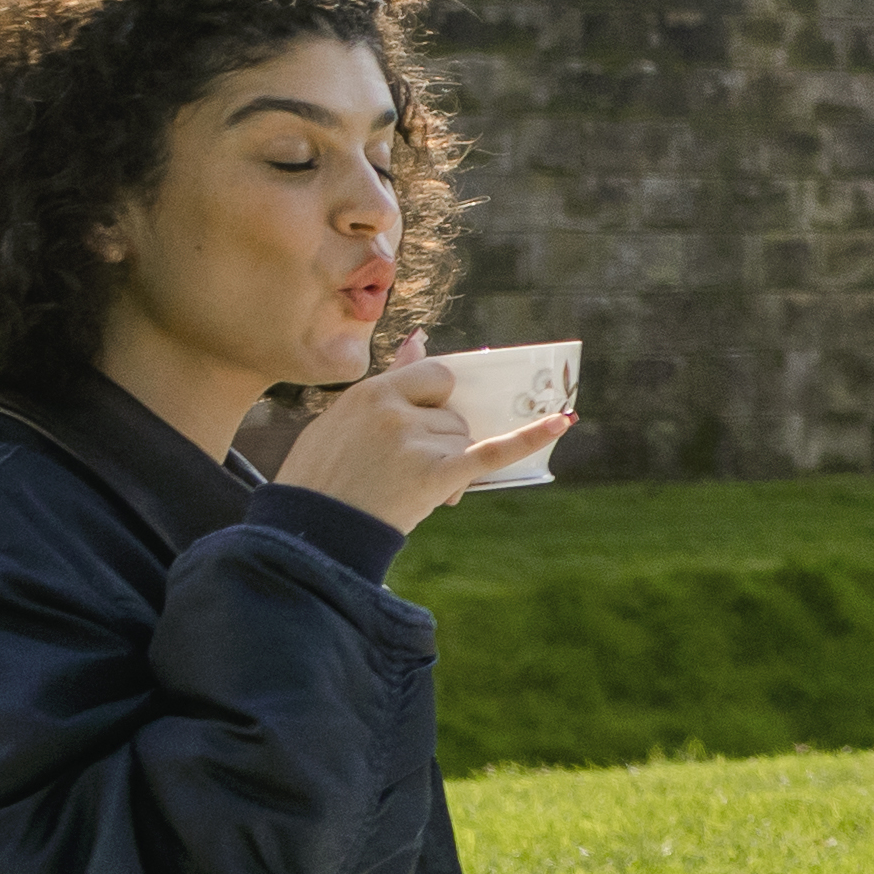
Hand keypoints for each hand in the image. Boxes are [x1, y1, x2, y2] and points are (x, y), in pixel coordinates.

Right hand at [282, 354, 569, 534]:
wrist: (310, 536)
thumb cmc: (321, 480)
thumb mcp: (342, 422)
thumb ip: (389, 382)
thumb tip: (422, 338)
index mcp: (370, 393)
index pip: (435, 377)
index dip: (438, 401)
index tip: (429, 421)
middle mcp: (395, 410)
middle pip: (453, 413)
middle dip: (442, 440)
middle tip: (403, 471)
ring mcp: (415, 441)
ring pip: (461, 440)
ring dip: (447, 465)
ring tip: (405, 492)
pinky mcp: (434, 474)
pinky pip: (491, 451)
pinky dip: (529, 437)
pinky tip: (562, 422)